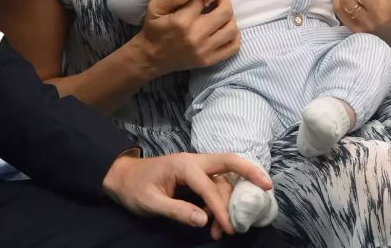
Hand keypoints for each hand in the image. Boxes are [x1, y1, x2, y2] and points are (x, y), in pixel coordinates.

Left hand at [101, 152, 271, 235]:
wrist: (121, 177)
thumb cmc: (134, 188)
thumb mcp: (151, 202)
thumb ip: (177, 210)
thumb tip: (204, 219)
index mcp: (183, 165)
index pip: (209, 186)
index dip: (221, 208)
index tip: (229, 227)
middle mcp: (194, 162)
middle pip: (228, 161)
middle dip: (249, 171)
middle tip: (268, 186)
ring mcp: (196, 168)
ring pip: (223, 178)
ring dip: (230, 200)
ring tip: (226, 229)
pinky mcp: (195, 176)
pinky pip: (216, 185)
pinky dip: (221, 201)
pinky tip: (218, 221)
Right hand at [137, 0, 239, 76]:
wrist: (151, 57)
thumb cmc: (153, 30)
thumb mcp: (154, 8)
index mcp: (182, 21)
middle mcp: (196, 35)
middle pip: (225, 12)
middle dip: (224, 0)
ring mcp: (204, 50)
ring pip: (232, 29)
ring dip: (230, 18)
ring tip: (221, 13)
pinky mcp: (208, 60)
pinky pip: (232, 48)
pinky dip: (234, 37)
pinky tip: (225, 29)